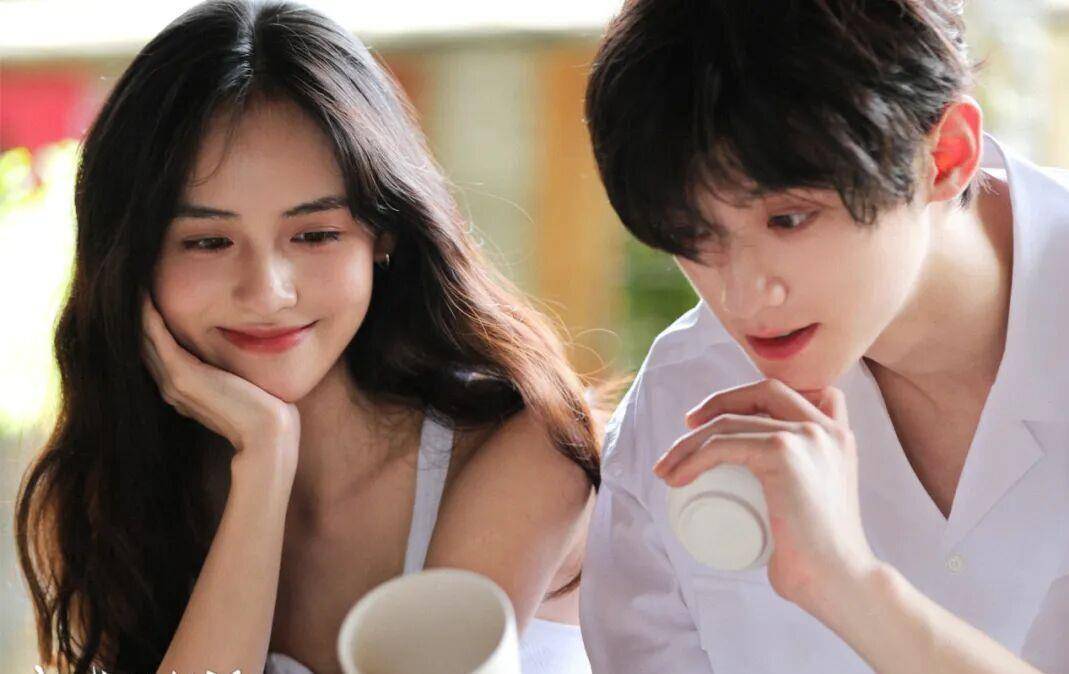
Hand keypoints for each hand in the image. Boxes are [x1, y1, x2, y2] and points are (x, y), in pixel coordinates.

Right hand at [140, 292, 300, 474]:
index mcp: (181, 388)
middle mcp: (170, 386)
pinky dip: (148, 313)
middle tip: (131, 279)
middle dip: (136, 312)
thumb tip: (232, 353)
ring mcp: (172, 382)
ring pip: (142, 337)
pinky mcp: (181, 376)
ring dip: (136, 308)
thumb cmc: (262, 408)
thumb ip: (226, 369)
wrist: (267, 433)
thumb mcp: (238, 382)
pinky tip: (144, 290)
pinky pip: (155, 336)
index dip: (148, 323)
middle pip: (142, 342)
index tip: (147, 293)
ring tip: (133, 280)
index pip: (155, 349)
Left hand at [652, 378, 877, 611]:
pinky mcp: (784, 453)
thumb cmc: (820, 556)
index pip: (797, 392)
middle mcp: (827, 428)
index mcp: (837, 436)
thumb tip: (766, 496)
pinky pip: (722, 445)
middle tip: (689, 427)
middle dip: (720, 402)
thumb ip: (802, 485)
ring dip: (689, 442)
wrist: (838, 580)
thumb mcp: (816, 502)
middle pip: (763, 391)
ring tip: (667, 467)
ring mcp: (806, 437)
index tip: (719, 418)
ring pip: (731, 422)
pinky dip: (691, 459)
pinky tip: (676, 477)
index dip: (754, 396)